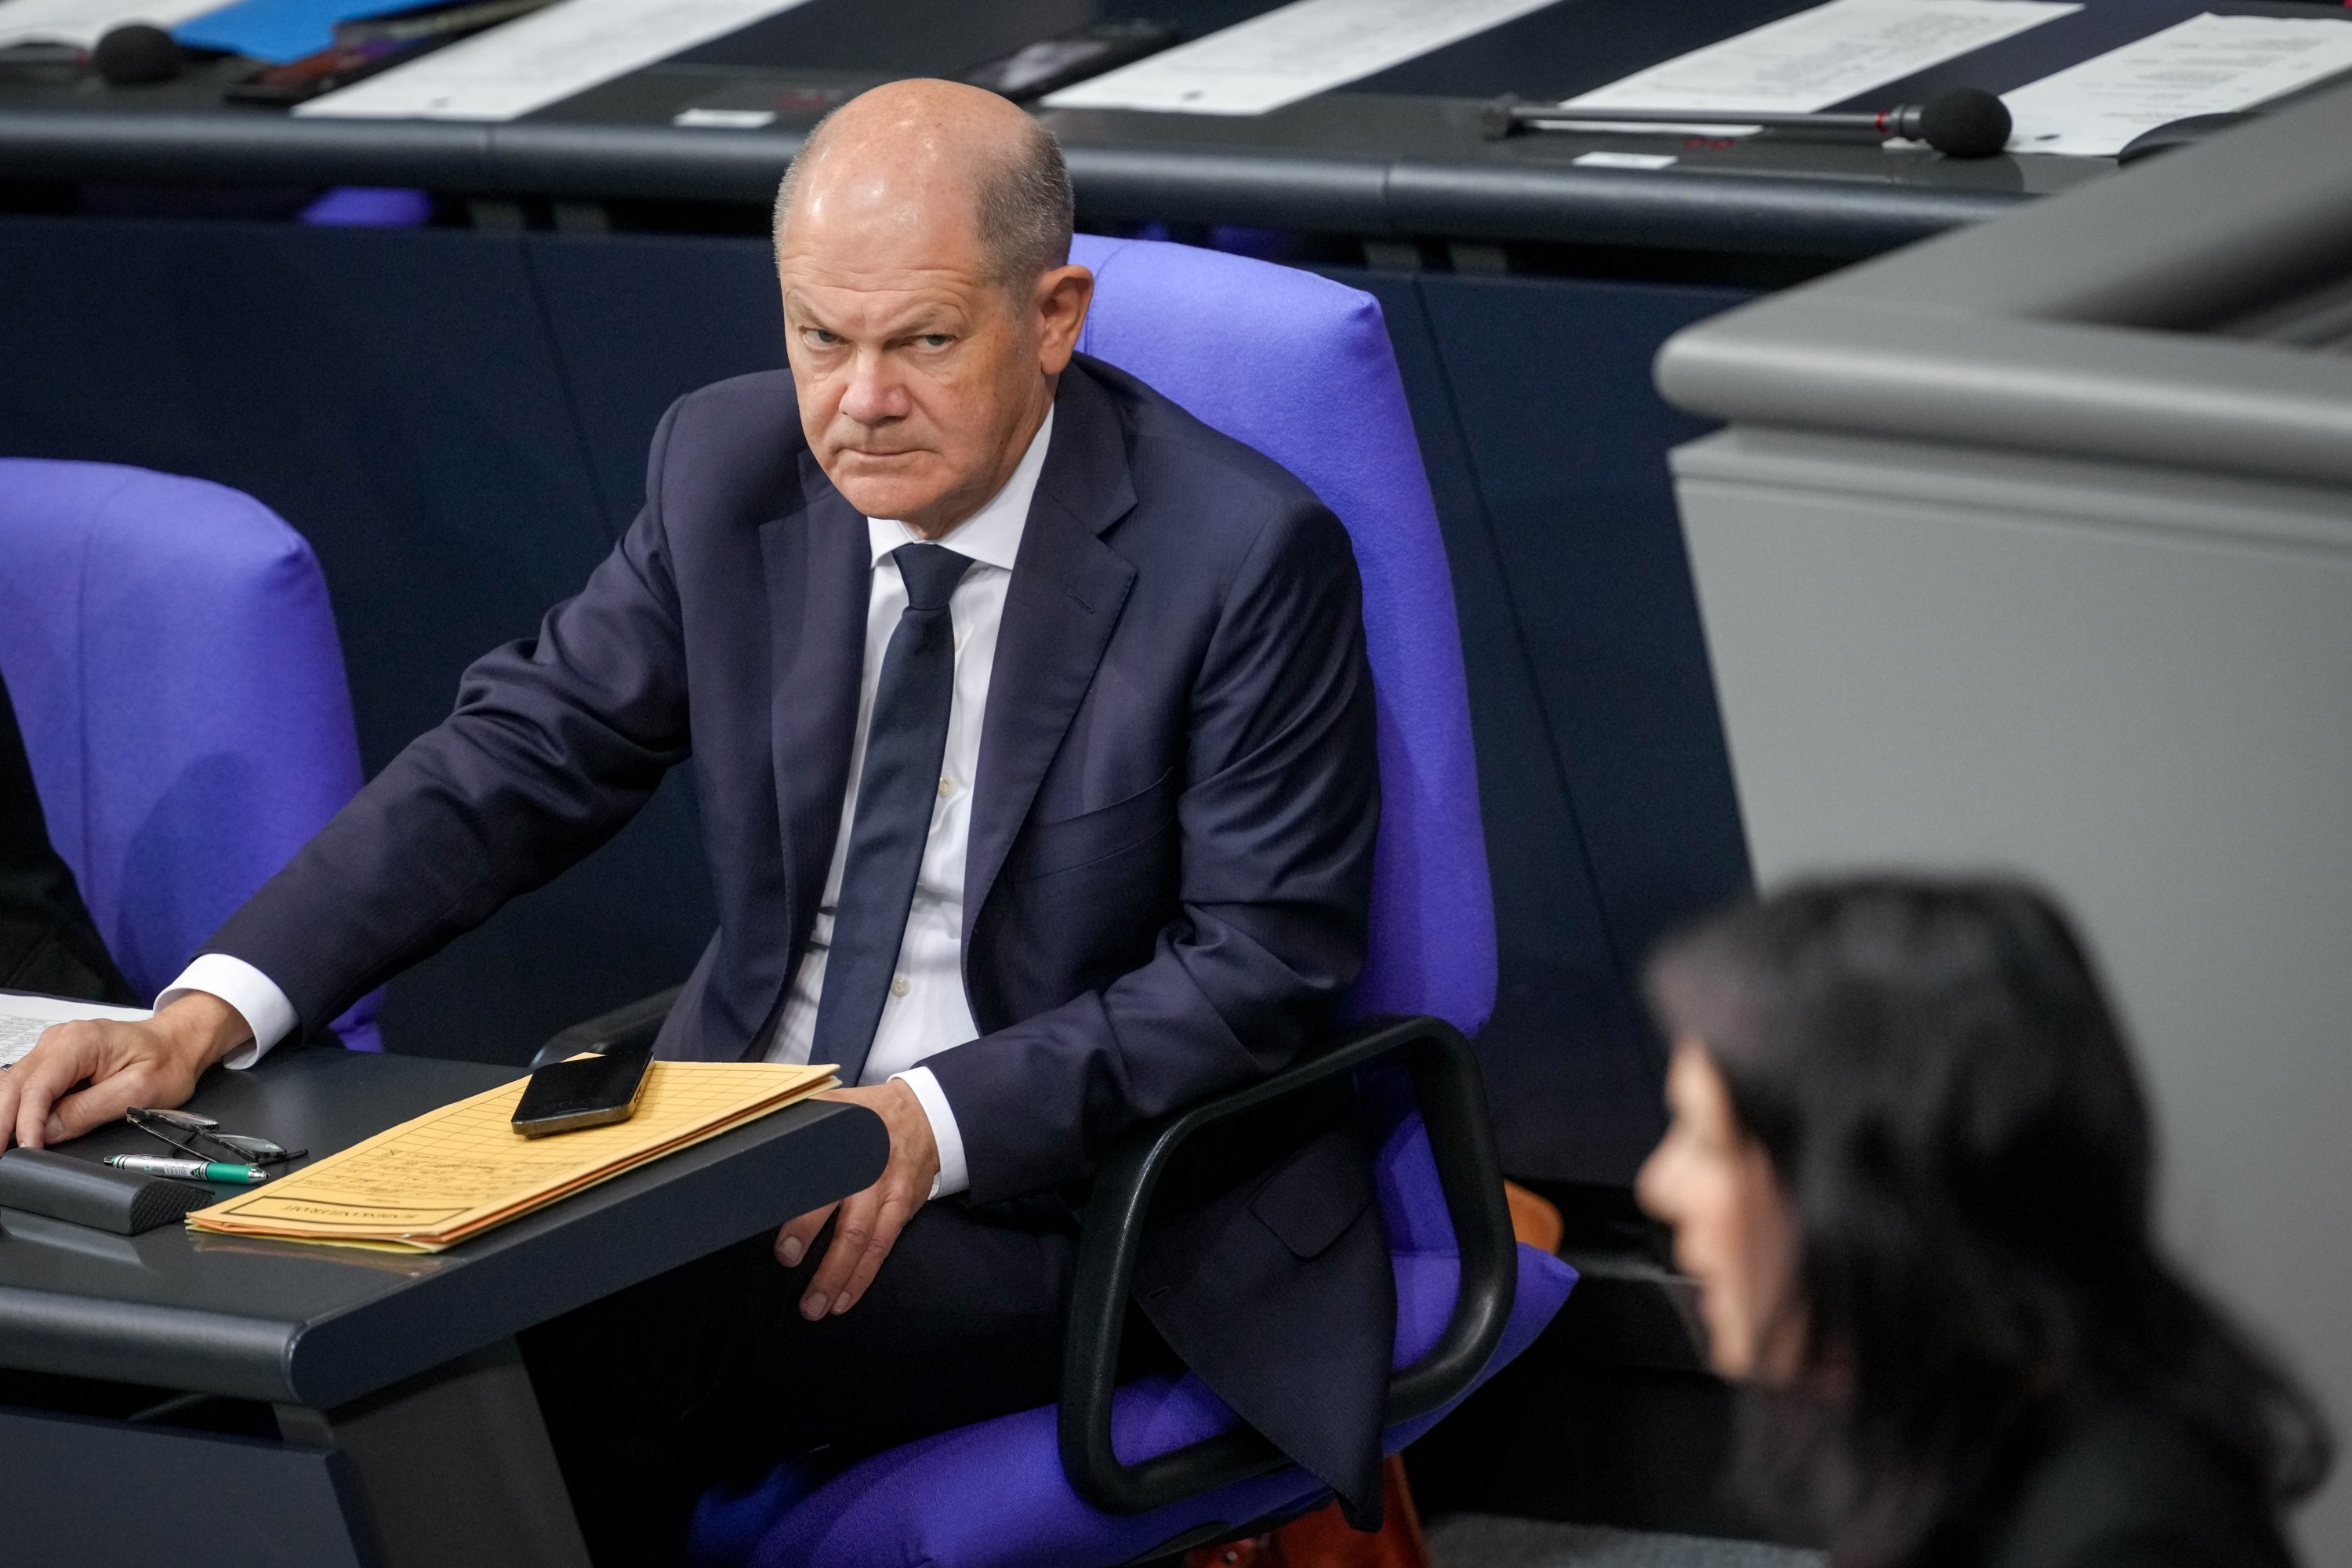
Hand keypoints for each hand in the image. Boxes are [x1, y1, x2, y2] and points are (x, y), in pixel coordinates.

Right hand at [0, 992, 252, 1149]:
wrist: (180, 1042)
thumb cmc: (168, 1061)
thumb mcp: (139, 1090)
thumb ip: (89, 1110)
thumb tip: (48, 1131)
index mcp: (79, 1041)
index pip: (38, 1086)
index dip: (26, 1121)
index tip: (26, 1149)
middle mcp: (59, 1040)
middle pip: (13, 1084)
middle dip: (3, 1121)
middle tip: (1, 1154)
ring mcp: (54, 1049)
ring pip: (12, 1084)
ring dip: (3, 1116)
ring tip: (3, 1145)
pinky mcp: (55, 1062)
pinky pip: (25, 1085)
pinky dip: (14, 1108)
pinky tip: (11, 1129)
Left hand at [772, 1078, 938, 1319]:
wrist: (926, 1116)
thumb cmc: (869, 1115)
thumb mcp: (837, 1105)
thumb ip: (803, 1118)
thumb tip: (754, 1130)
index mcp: (845, 1142)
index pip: (816, 1170)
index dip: (795, 1198)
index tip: (771, 1217)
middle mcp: (867, 1168)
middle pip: (841, 1209)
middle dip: (812, 1236)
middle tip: (786, 1261)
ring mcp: (888, 1192)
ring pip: (863, 1240)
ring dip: (838, 1276)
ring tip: (814, 1307)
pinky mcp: (902, 1209)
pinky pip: (882, 1248)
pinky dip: (862, 1277)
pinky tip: (843, 1300)